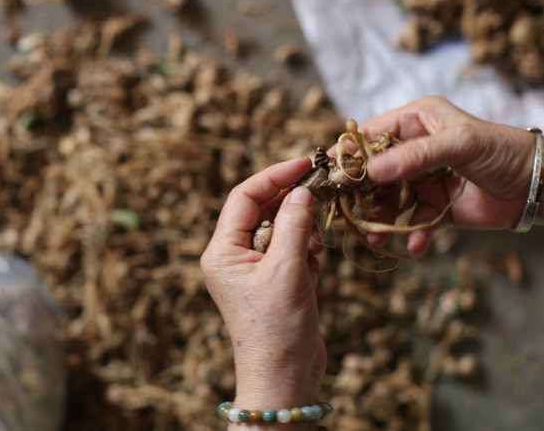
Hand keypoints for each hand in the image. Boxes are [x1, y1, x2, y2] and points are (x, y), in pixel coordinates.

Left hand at [201, 157, 325, 427]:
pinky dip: (306, 257)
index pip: (243, 196)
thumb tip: (301, 192)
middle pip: (262, 211)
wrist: (284, 378)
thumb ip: (293, 224)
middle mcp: (233, 257)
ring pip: (280, 231)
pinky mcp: (274, 283)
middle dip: (292, 206)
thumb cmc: (277, 328)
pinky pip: (291, 253)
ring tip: (316, 252)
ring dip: (302, 235)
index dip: (274, 176)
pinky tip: (313, 275)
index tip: (304, 164)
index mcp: (222, 251)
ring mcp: (253, 271)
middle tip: (321, 195)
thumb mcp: (287, 269)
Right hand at [359, 95, 536, 252]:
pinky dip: (411, 234)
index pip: (370, 134)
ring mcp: (422, 179)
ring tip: (376, 235)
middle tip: (345, 210)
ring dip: (381, 218)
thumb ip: (414, 156)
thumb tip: (372, 171)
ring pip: (388, 200)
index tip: (327, 171)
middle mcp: (414, 150)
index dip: (348, 152)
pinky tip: (416, 243)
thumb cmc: (502, 150)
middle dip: (361, 192)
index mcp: (416, 121)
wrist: (537, 187)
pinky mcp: (434, 207)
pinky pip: (412, 222)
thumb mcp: (459, 144)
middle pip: (374, 171)